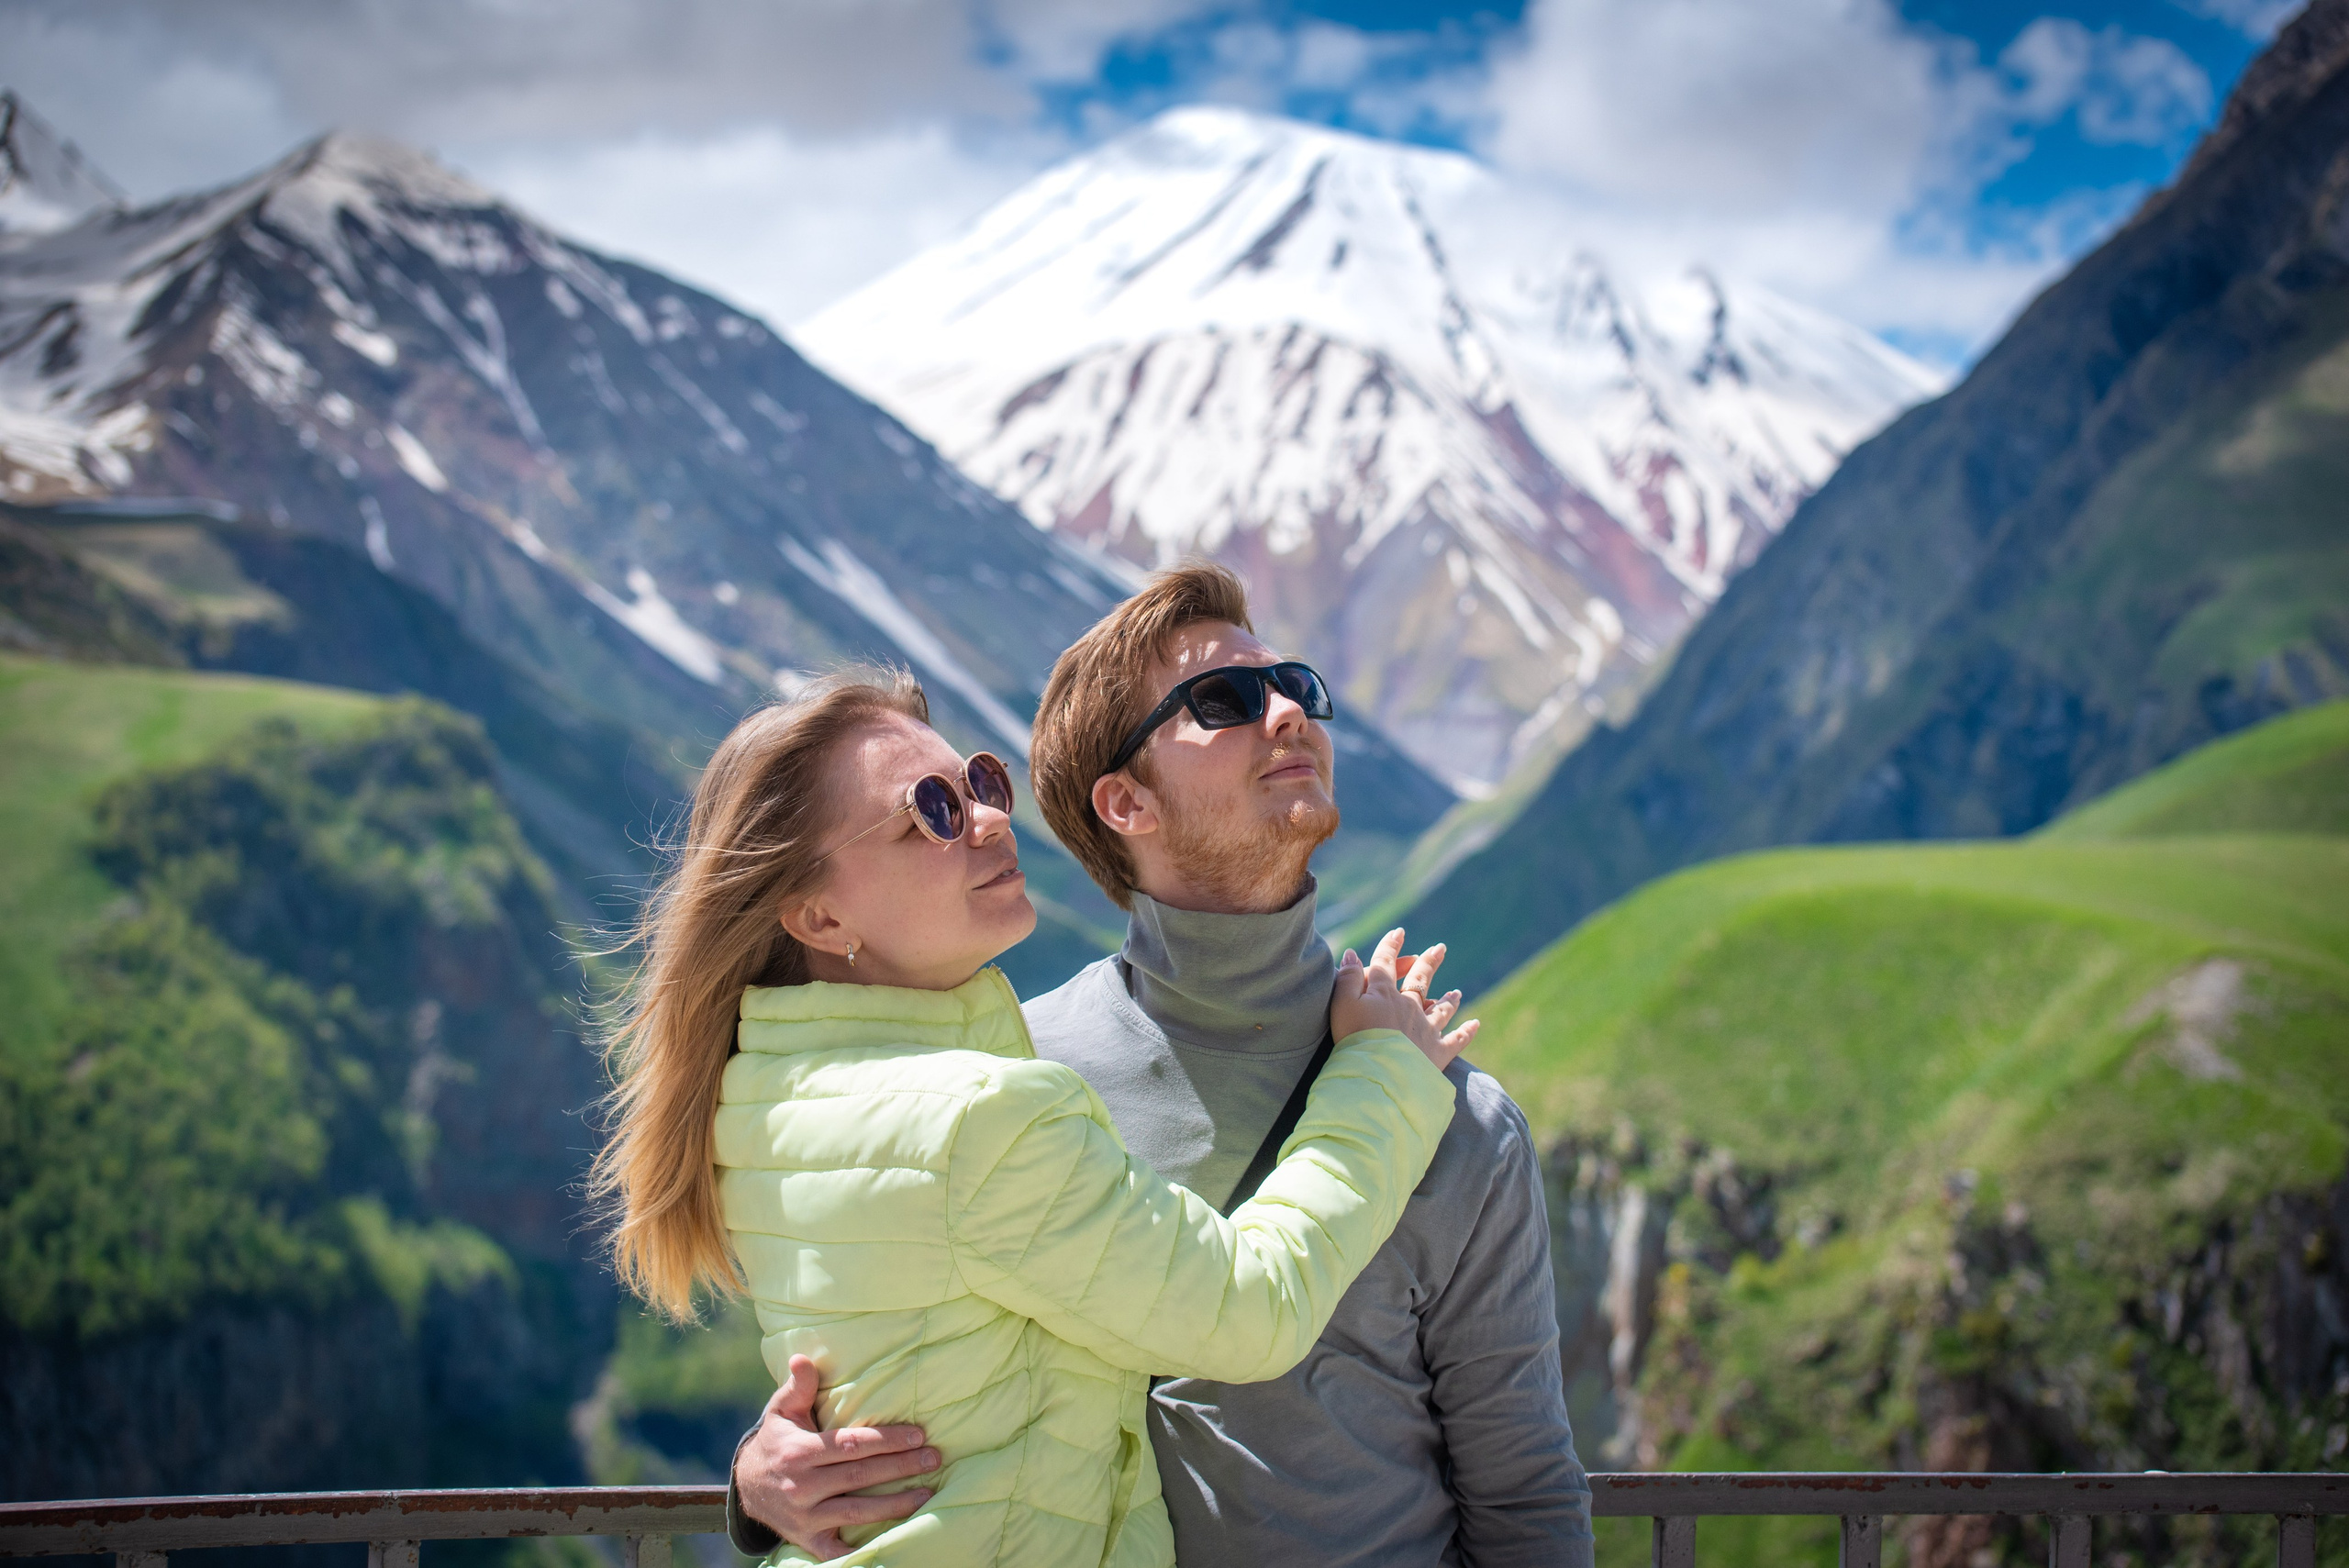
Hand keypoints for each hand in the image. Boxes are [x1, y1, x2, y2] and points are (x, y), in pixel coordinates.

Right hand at [736, 1354, 939, 1559]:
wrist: (745, 1488)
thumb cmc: (776, 1442)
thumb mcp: (781, 1411)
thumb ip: (798, 1386)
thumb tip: (802, 1358)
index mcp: (799, 1452)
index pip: (850, 1445)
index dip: (886, 1440)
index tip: (918, 1435)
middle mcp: (801, 1486)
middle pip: (860, 1476)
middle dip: (900, 1467)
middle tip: (933, 1458)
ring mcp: (805, 1516)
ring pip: (857, 1511)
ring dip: (895, 1505)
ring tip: (926, 1493)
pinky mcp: (808, 1540)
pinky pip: (839, 1550)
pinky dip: (863, 1550)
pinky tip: (894, 1540)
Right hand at [1330, 927, 1477, 1071]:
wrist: (1379, 1074)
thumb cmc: (1355, 1040)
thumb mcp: (1342, 1005)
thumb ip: (1348, 978)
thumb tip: (1352, 953)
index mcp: (1385, 994)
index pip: (1386, 964)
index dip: (1391, 946)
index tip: (1398, 933)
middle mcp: (1410, 1006)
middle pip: (1420, 980)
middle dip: (1429, 963)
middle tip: (1440, 949)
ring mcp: (1426, 1029)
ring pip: (1441, 1009)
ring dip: (1449, 999)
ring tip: (1456, 992)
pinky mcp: (1437, 1052)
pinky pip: (1456, 1040)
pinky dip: (1466, 1032)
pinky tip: (1475, 1024)